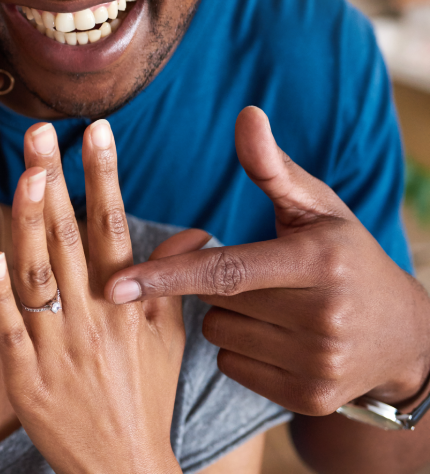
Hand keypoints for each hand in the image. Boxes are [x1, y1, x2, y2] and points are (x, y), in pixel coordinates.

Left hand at [0, 120, 189, 473]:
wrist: (124, 468)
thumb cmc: (143, 396)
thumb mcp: (167, 339)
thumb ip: (168, 281)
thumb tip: (194, 233)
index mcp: (127, 304)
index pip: (115, 227)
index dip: (104, 176)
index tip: (95, 130)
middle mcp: (95, 319)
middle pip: (72, 239)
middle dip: (58, 180)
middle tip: (43, 131)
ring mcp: (59, 348)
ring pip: (41, 275)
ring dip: (31, 223)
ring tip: (27, 173)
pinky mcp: (27, 378)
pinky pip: (11, 328)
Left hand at [104, 106, 429, 414]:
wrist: (407, 336)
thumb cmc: (347, 257)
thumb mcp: (318, 207)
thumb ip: (271, 167)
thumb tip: (246, 115)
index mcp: (318, 263)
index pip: (225, 271)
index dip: (167, 275)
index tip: (114, 283)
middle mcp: (321, 317)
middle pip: (213, 302)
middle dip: (217, 286)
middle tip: (263, 278)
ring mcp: (317, 363)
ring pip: (217, 335)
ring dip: (229, 319)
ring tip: (276, 309)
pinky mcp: (309, 399)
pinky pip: (231, 368)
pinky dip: (241, 352)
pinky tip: (280, 340)